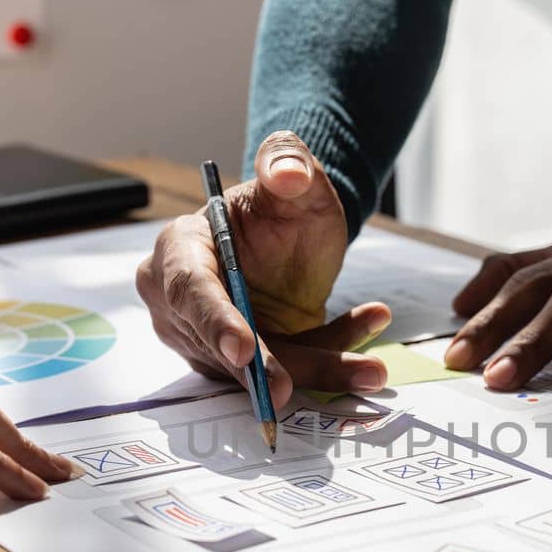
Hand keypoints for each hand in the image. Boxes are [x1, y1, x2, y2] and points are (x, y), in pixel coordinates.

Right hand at [138, 131, 390, 407]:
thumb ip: (289, 162)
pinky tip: (366, 344)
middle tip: (286, 389)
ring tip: (371, 371)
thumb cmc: (284, 206)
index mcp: (181, 247)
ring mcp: (205, 337)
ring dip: (317, 370)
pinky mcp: (236, 365)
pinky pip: (283, 371)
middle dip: (262, 366)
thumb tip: (289, 172)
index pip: (189, 288)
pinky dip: (328, 363)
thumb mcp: (297, 179)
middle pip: (218, 343)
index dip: (215, 320)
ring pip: (257, 369)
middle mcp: (180, 300)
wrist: (297, 236)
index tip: (241, 349)